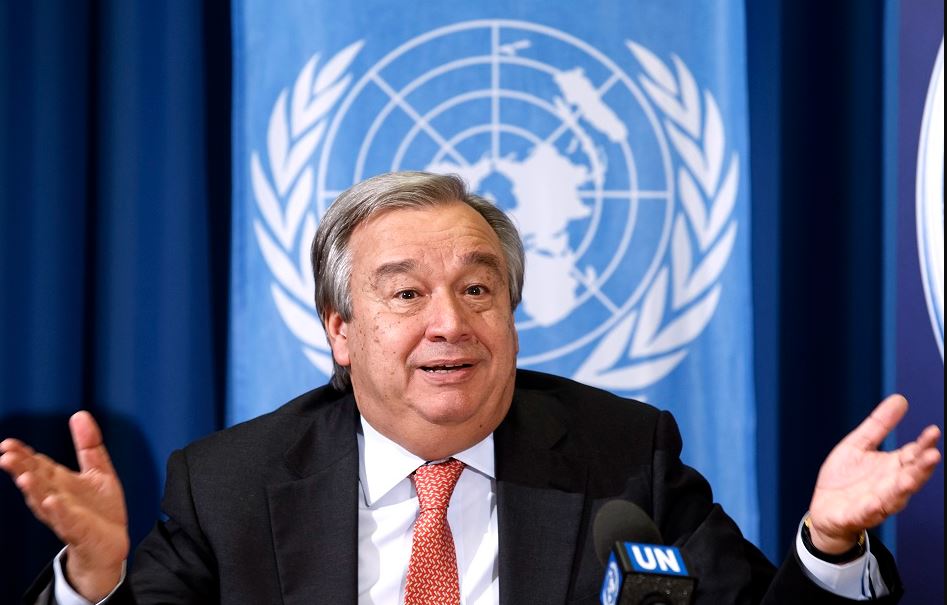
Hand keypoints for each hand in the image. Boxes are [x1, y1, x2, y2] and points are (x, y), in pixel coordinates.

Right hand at [0, 411, 129, 600]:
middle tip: (5, 456)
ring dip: (34, 490)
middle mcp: (56, 497)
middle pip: (36, 481)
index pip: (38, 465)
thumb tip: (79, 414)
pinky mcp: (79, 530)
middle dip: (21, 469)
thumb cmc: (100, 509)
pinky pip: (68, 520)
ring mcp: (65, 515)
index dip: (23, 455)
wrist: (111, 543)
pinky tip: (52, 501)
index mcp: (59, 482)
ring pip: (45, 501)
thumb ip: (88, 444)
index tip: (8, 444)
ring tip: (23, 477)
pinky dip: (59, 511)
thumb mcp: (98, 470)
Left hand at [808, 394, 941, 553]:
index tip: (933, 431)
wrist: (824, 509)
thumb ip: (879, 425)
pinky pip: (866, 513)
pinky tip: (875, 502)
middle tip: (933, 454)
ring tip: (911, 478)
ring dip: (904, 488)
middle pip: (911, 476)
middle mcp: (890, 486)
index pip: (913, 454)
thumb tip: (900, 398)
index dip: (923, 444)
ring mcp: (875, 502)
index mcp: (892, 467)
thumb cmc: (845, 478)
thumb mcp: (858, 445)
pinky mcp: (857, 515)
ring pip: (895, 496)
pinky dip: (872, 508)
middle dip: (922, 467)